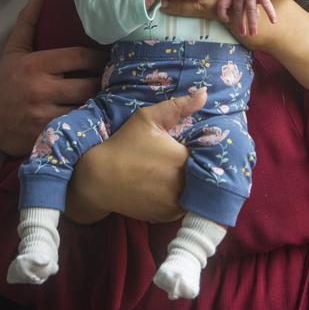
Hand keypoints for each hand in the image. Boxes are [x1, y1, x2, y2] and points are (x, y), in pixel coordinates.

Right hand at [0, 0, 107, 155]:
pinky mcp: (46, 136)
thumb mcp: (14, 49)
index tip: (108, 58)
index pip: (80, 57)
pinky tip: (96, 119)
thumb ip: (29, 20)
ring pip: (86, 109)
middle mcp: (42, 90)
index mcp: (37, 65)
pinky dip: (88, 124)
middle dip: (104, 83)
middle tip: (114, 80)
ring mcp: (45, 116)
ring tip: (110, 98)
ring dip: (100, 104)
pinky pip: (77, 129)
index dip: (100, 58)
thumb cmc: (5, 81)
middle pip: (89, 85)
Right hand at [66, 89, 206, 223]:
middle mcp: (184, 184)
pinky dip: (181, 197)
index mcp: (183, 158)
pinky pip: (184, 206)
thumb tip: (204, 93)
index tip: (197, 145)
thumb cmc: (124, 144)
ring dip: (193, 183)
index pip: (209, 155)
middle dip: (200, 166)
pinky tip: (169, 185)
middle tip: (188, 157)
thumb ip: (178, 106)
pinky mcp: (167, 216)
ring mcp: (176, 203)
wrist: (99, 178)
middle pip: (204, 174)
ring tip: (180, 171)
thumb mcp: (147, 118)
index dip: (206, 150)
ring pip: (196, 192)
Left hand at [217, 0, 277, 35]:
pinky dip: (270, 13)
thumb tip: (254, 18)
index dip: (222, 14)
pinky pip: (266, 4)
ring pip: (250, 11)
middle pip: (238, 11)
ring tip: (253, 33)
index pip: (222, 5)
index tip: (227, 21)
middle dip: (239, 24)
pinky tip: (273, 21)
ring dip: (252, 23)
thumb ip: (244, 4)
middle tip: (242, 34)